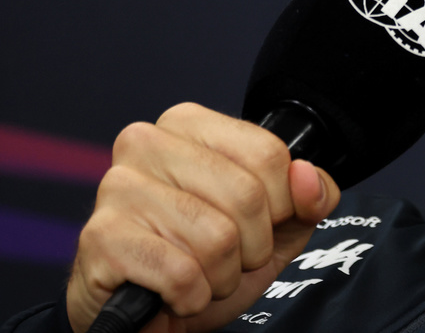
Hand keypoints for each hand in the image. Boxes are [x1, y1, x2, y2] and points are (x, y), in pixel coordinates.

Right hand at [66, 103, 340, 332]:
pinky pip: (181, 274)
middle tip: (227, 256)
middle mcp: (146, 143)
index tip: (261, 223)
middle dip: (252, 245)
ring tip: (199, 272)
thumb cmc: (211, 258)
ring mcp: (117, 188)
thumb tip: (307, 176)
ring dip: (221, 275)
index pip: (269, 154)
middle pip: (246, 195)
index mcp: (189, 123)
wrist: (153, 316)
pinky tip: (174, 292)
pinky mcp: (100, 237)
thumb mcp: (278, 224)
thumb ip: (311, 196)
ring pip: (216, 237)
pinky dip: (192, 296)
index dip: (281, 205)